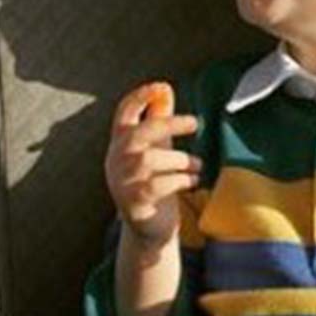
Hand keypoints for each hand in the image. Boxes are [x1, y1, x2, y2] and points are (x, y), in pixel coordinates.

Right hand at [105, 81, 200, 246]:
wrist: (147, 230)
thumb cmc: (152, 183)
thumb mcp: (155, 149)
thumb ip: (158, 120)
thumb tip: (165, 89)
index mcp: (120, 142)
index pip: (124, 113)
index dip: (140, 97)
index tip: (161, 85)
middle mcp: (117, 159)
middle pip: (139, 133)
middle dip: (168, 123)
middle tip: (195, 122)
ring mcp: (122, 181)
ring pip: (151, 159)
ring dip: (182, 160)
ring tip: (198, 165)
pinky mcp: (134, 202)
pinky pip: (159, 184)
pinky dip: (181, 179)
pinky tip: (194, 180)